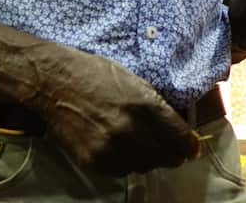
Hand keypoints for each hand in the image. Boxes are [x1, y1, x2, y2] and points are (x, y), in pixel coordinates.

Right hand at [33, 48, 197, 175]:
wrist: (54, 83)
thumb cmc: (96, 75)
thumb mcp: (137, 83)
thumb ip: (158, 108)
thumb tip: (179, 130)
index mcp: (147, 106)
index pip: (182, 140)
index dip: (189, 145)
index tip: (190, 147)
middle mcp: (132, 131)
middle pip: (167, 158)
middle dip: (170, 153)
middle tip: (165, 146)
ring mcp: (112, 149)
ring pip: (145, 167)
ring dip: (146, 158)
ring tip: (137, 142)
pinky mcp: (94, 160)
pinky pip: (121, 171)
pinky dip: (125, 162)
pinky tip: (118, 146)